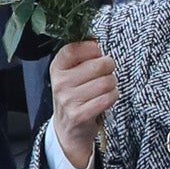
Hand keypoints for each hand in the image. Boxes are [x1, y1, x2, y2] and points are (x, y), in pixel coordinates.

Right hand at [47, 38, 114, 168]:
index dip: (91, 48)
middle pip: (99, 65)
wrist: (68, 129)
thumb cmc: (75, 95)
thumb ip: (81, 56)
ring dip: (112, 85)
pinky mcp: (80, 114)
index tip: (97, 53)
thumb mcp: (71, 73)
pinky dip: (112, 96)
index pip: (74, 49)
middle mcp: (60, 83)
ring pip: (107, 82)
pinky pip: (108, 98)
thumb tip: (95, 40)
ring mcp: (68, 100)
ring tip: (104, 89)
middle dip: (108, 68)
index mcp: (57, 68)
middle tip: (105, 74)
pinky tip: (105, 99)